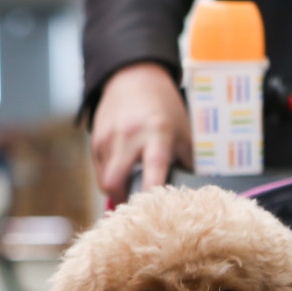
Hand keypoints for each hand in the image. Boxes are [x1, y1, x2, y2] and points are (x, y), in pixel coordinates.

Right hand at [90, 62, 192, 205]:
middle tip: (139, 210)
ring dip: (117, 191)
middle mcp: (129, 137)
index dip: (152, 198)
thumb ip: (188, 162)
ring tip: (133, 191)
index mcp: (157, 135)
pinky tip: (124, 173)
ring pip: (104, 180)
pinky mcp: (95, 139)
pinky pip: (100, 170)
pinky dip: (111, 178)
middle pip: (115, 183)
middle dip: (124, 201)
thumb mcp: (184, 130)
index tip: (157, 214)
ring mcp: (108, 138)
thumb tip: (195, 195)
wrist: (134, 76)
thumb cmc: (165, 107)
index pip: (153, 173)